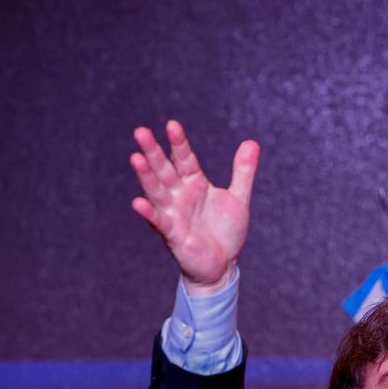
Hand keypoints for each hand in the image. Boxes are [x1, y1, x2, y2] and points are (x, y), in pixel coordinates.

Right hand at [130, 120, 258, 294]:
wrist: (223, 264)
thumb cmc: (226, 230)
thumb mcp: (239, 198)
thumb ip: (243, 171)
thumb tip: (252, 142)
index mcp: (195, 183)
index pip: (184, 158)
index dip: (179, 143)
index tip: (172, 125)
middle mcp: (180, 195)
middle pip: (165, 170)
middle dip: (153, 152)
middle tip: (140, 131)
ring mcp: (174, 214)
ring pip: (157, 191)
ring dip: (146, 176)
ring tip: (135, 158)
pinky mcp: (173, 234)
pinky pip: (160, 221)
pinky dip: (149, 213)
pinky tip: (138, 202)